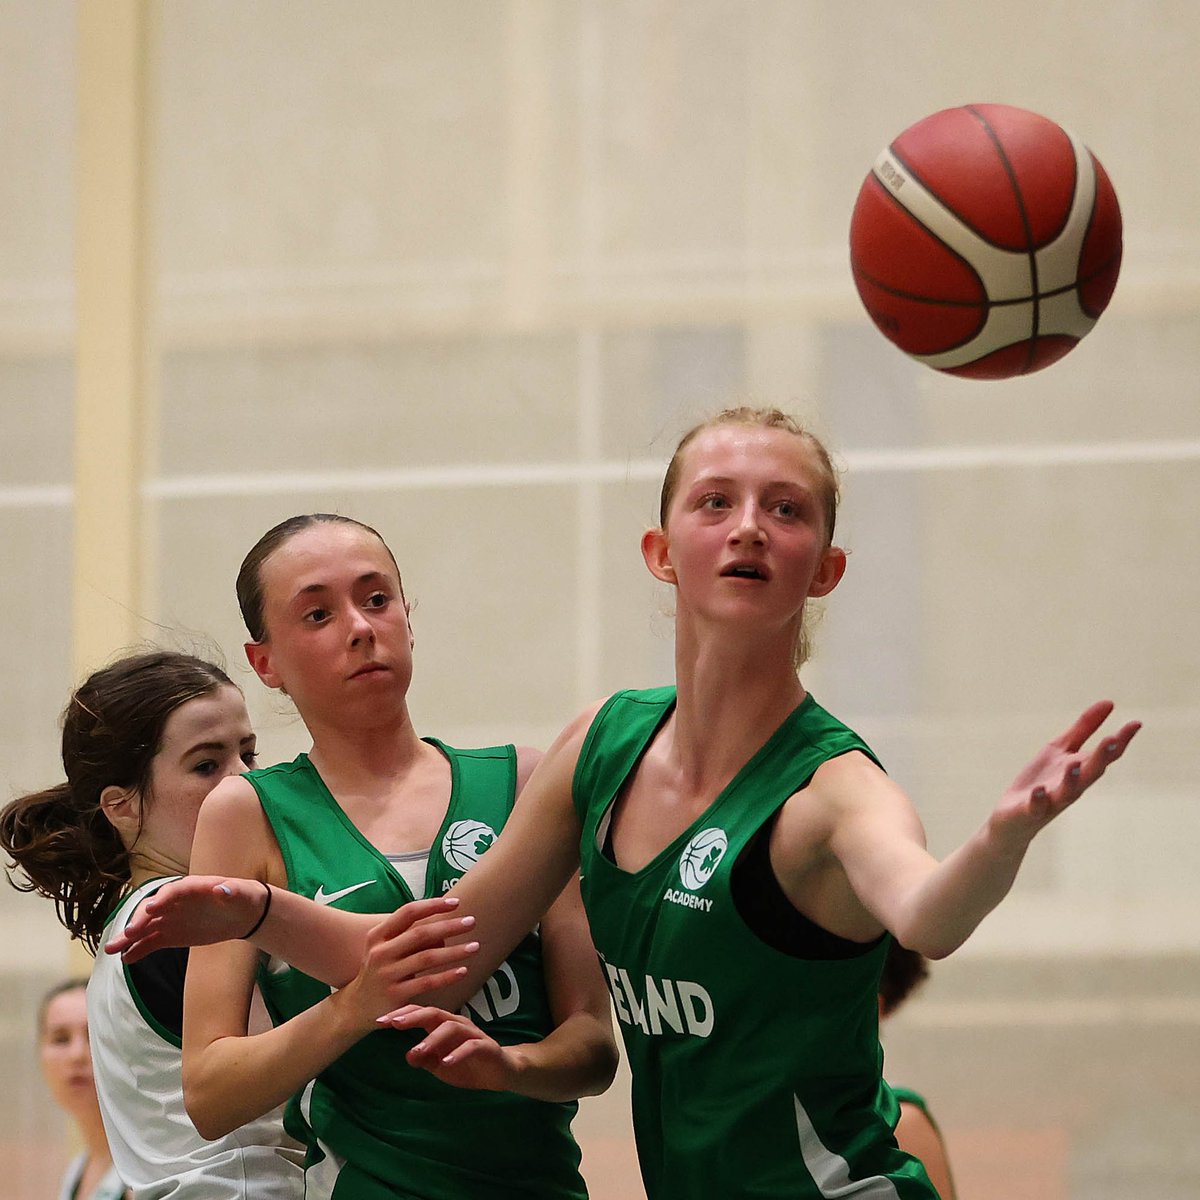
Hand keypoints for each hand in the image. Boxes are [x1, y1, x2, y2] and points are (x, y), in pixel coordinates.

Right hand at [104, 875, 265, 961]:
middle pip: (152, 909)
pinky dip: (139, 949)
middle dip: (139, 920)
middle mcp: (175, 901)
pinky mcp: (170, 934)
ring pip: (145, 927)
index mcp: (192, 887)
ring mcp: (170, 918)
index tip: (151, 908)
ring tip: (111, 950)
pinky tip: (126, 959)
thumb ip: (231, 890)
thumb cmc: (243, 897)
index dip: (162, 898)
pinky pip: (151, 942)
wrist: (242, 913)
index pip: (173, 891)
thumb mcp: (242, 893)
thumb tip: (222, 889)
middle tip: (127, 934)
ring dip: (128, 937)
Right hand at [337, 904, 479, 1028]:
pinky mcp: (395, 995)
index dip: (433, 905)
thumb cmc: (378, 972)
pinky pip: (427, 982)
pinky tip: (463, 971)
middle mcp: (381, 953)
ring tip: (475, 946)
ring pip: (427, 958)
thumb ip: (410, 937)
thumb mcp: (385, 950)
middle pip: (421, 933)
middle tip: (472, 922)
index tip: (456, 903)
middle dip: (449, 926)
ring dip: (455, 951)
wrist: (355, 1008)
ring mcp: (387, 974)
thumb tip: (444, 927)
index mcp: (378, 936)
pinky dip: (447, 976)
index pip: (408, 912)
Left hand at [379, 1005, 520, 1092]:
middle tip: (393, 1023)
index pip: (420, 1013)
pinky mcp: (487, 1047)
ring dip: (432, 1038)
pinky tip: (445, 1062)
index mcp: (444, 1024)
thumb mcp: (440, 1065)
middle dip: (412, 1017)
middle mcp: (457, 1024)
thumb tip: (407, 1056)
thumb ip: (424, 1059)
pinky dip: (458, 1053)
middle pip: (433, 1013)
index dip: (401, 1014)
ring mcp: (473, 1034)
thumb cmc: (468, 1064)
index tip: (379, 1020)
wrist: (502, 1071)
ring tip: (417, 1051)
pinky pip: (471, 1046)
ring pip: (451, 1027)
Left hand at [993, 700, 1139, 844]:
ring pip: (1068, 792)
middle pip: (1091, 772)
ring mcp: (1051, 800)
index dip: (1120, 740)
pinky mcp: (1029, 811)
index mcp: (1080, 770)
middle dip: (1101, 758)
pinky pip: (1036, 806)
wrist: (1012, 818)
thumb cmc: (1041, 782)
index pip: (1105, 755)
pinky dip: (1039, 799)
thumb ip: (1084, 728)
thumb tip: (1110, 702)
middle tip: (1112, 740)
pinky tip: (1039, 790)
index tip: (1135, 723)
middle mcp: (1071, 786)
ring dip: (1072, 779)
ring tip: (1075, 764)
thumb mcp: (1061, 749)